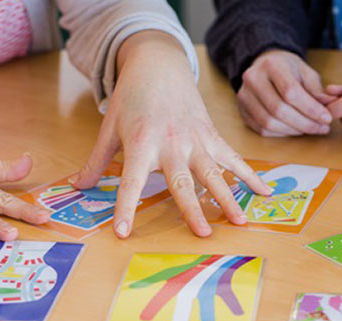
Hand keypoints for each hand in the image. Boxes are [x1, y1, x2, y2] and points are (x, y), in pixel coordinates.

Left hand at [70, 31, 270, 237]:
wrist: (158, 65)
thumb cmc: (131, 99)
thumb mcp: (109, 128)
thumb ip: (96, 161)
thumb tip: (76, 186)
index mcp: (140, 144)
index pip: (130, 183)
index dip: (125, 208)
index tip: (122, 233)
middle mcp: (170, 144)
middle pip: (182, 182)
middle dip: (192, 209)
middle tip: (202, 234)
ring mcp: (195, 140)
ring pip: (214, 173)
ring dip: (228, 197)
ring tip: (239, 221)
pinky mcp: (211, 135)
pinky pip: (233, 158)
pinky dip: (250, 175)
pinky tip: (265, 193)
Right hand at [237, 49, 333, 136]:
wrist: (264, 67)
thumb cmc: (288, 70)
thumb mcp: (305, 72)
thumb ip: (316, 90)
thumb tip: (330, 106)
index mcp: (271, 65)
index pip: (290, 92)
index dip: (310, 108)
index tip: (327, 118)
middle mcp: (253, 80)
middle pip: (279, 110)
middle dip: (304, 123)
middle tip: (322, 128)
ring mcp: (244, 97)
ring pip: (269, 123)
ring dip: (294, 131)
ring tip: (311, 129)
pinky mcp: (242, 111)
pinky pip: (262, 129)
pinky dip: (282, 133)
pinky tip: (295, 129)